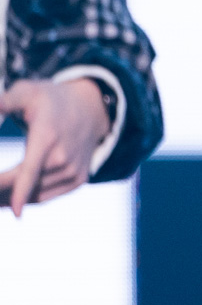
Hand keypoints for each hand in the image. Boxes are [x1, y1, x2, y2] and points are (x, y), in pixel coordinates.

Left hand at [0, 79, 110, 216]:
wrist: (91, 109)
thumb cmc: (52, 100)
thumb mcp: (29, 91)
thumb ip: (7, 101)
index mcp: (47, 136)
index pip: (30, 170)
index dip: (19, 192)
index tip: (15, 213)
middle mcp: (63, 156)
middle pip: (25, 185)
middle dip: (1, 192)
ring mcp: (72, 170)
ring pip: (34, 194)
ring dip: (11, 199)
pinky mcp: (78, 179)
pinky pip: (46, 196)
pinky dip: (28, 199)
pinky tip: (11, 200)